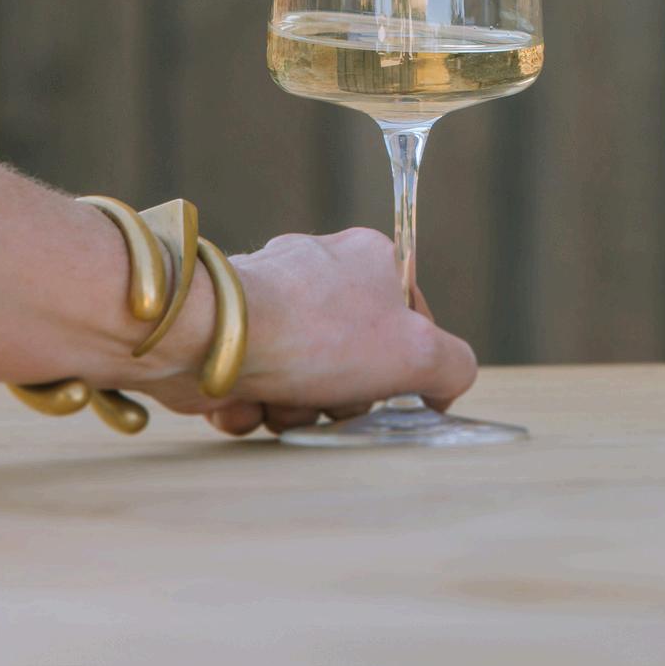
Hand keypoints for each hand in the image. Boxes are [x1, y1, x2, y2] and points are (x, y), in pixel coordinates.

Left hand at [128, 229, 477, 435]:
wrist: (211, 337)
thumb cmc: (320, 334)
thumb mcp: (417, 353)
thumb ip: (453, 367)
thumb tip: (443, 389)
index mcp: (370, 257)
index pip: (410, 320)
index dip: (406, 364)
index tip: (391, 389)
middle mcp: (318, 269)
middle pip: (352, 357)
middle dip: (338, 396)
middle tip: (328, 403)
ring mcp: (268, 300)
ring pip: (300, 378)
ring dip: (292, 408)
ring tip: (278, 404)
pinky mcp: (224, 333)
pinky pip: (253, 383)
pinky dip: (250, 405)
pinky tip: (244, 403)